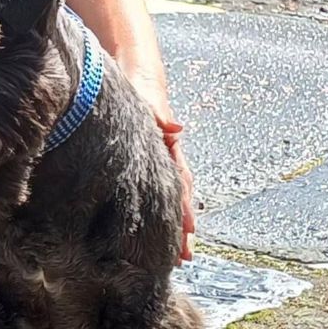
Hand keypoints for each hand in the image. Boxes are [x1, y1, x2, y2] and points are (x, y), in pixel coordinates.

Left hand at [128, 75, 194, 261]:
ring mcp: (157, 159)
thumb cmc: (143, 86)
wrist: (137, 71)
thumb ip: (161, 115)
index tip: (190, 232)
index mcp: (169, 147)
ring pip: (169, 197)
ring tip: (176, 253)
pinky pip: (155, 188)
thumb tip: (176, 128)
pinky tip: (157, 226)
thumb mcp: (150, 99)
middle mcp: (167, 157)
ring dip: (173, 223)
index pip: (180, 183)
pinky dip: (159, 209)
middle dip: (183, 227)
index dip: (186, 208)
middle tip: (185, 257)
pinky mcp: (145, 158)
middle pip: (179, 197)